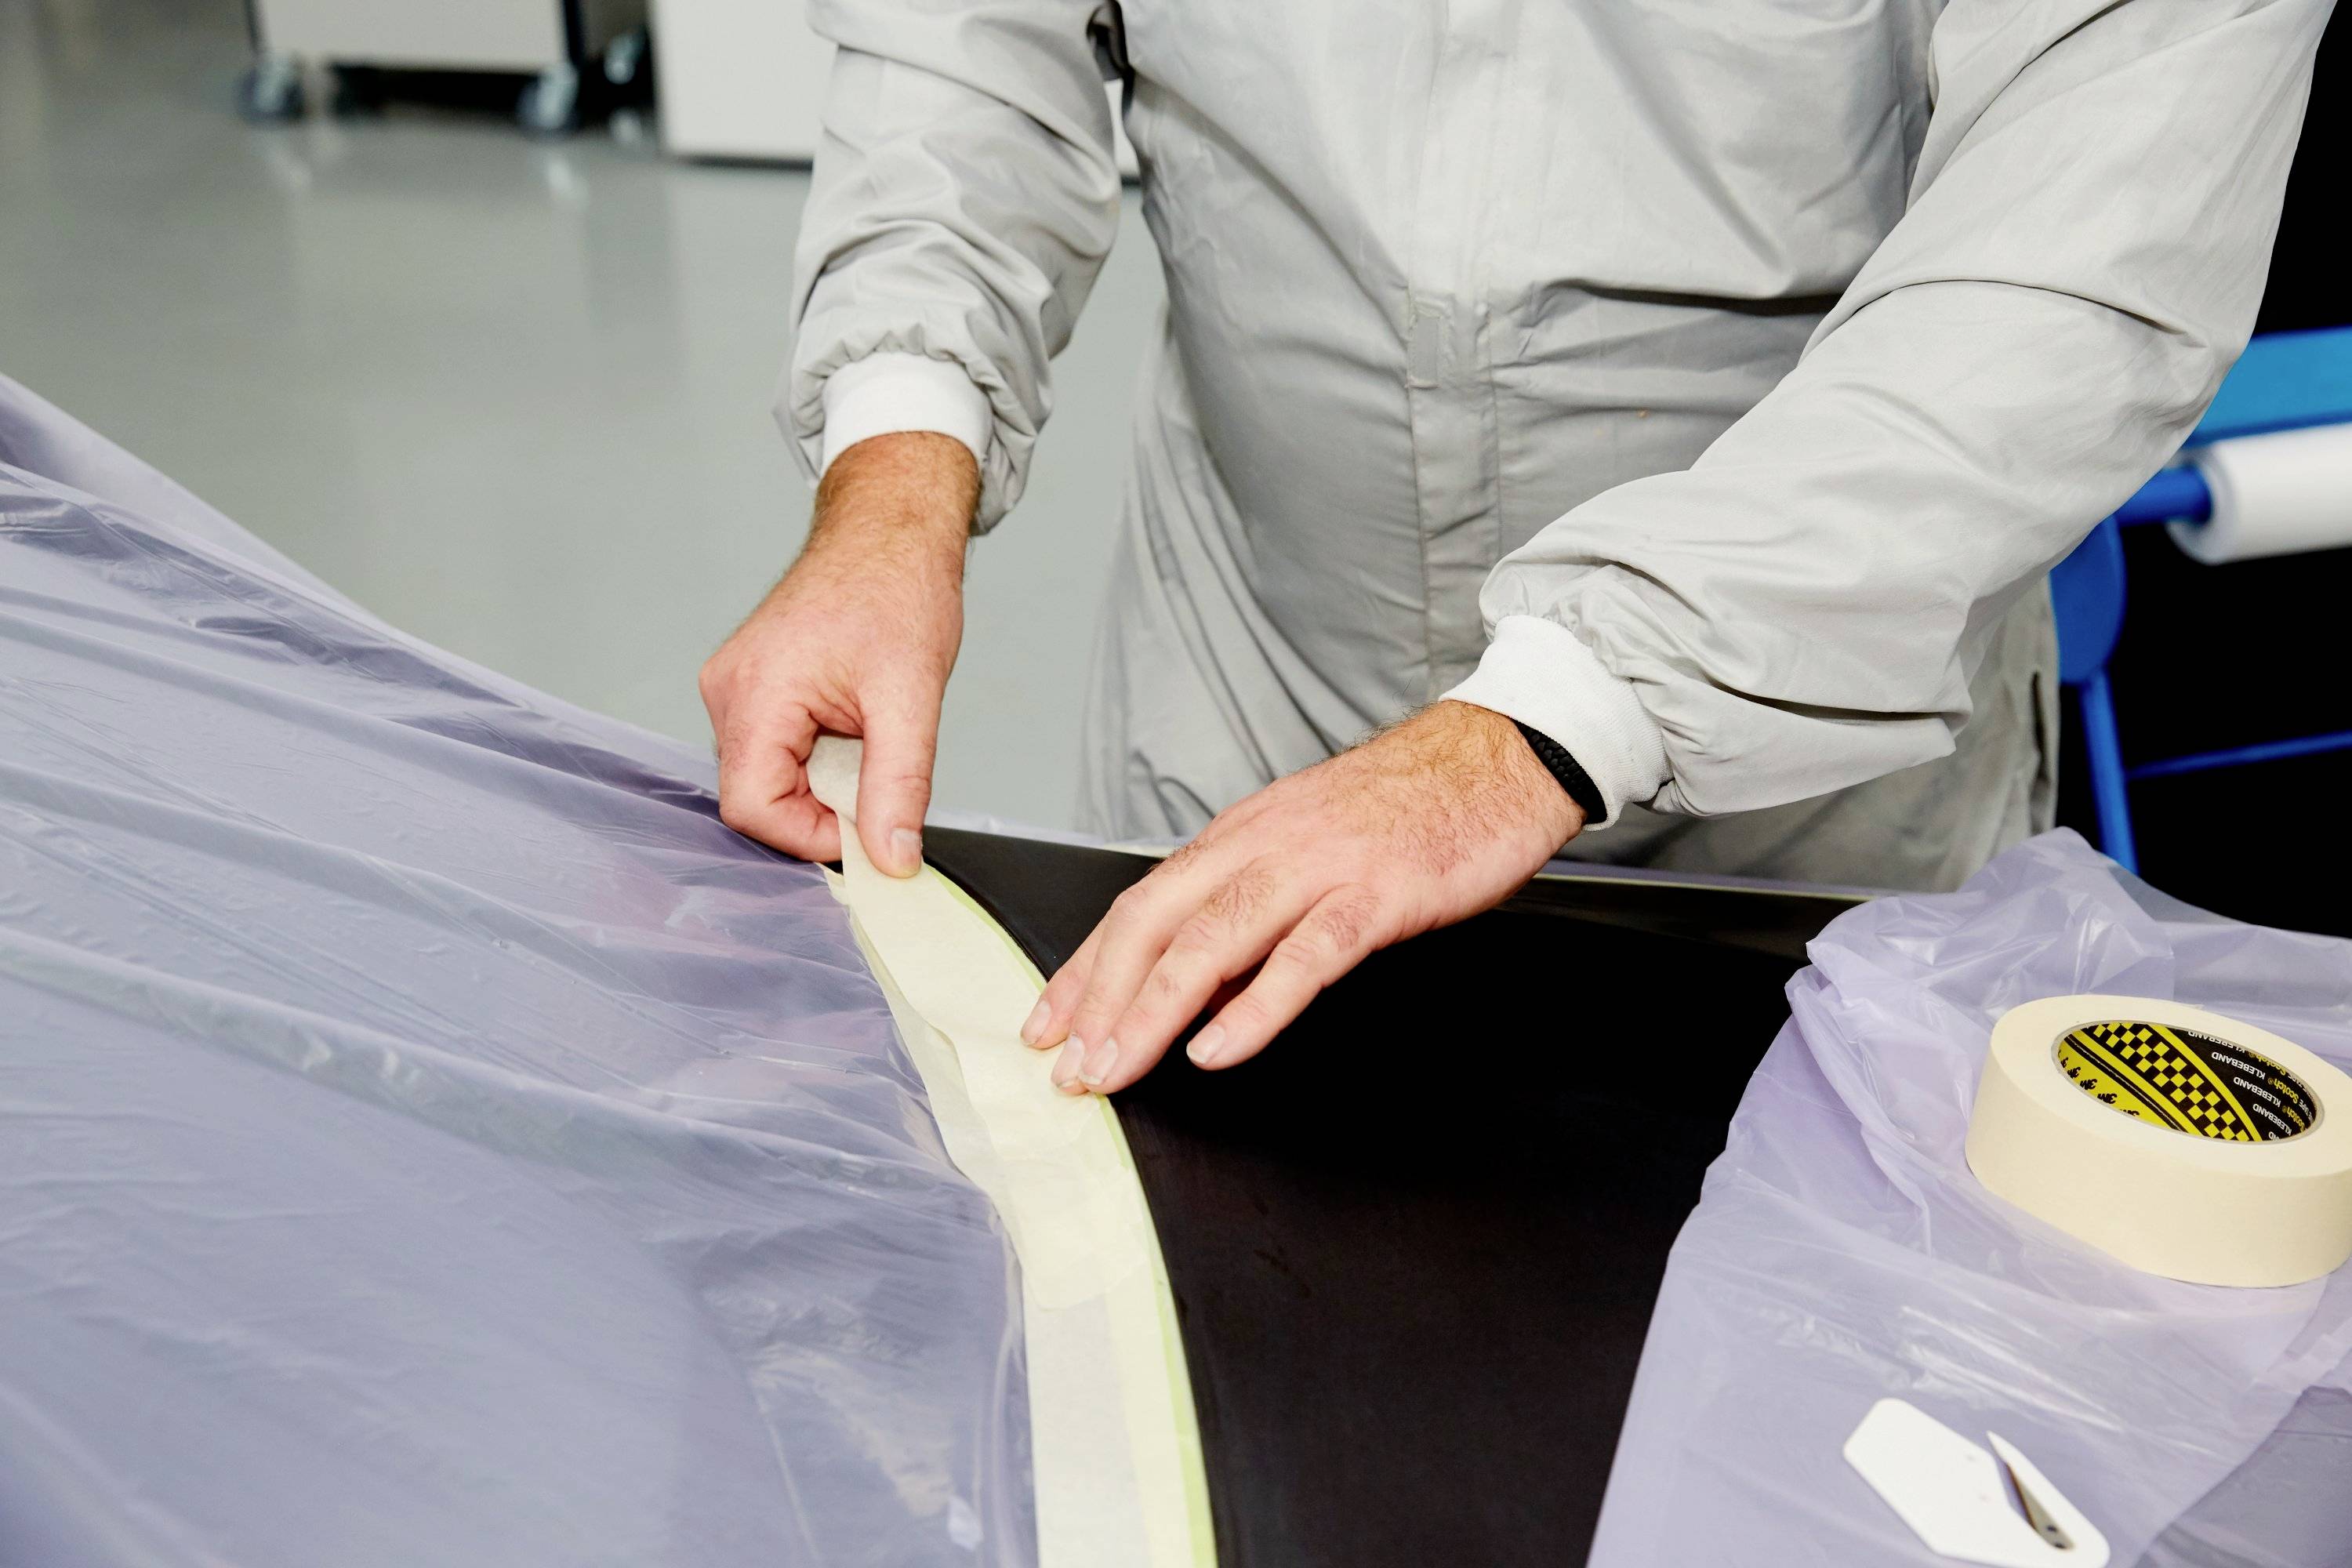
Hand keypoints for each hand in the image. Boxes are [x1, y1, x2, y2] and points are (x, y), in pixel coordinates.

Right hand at [700, 432, 975, 873]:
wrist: (890, 532)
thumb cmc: (896, 589)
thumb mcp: (911, 698)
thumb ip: (898, 786)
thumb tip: (892, 860)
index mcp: (755, 692)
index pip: (750, 808)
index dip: (809, 836)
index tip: (866, 830)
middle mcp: (729, 691)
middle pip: (756, 797)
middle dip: (820, 807)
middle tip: (876, 774)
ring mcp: (735, 687)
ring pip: (767, 776)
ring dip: (822, 780)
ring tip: (866, 733)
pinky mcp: (751, 686)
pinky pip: (774, 749)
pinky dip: (817, 756)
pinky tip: (850, 724)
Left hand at [1019, 700, 1584, 1091]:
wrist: (1500, 756)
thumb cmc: (1410, 808)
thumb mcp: (1308, 849)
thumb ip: (1251, 915)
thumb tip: (1194, 992)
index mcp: (1241, 834)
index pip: (1139, 904)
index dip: (1085, 969)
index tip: (1046, 1024)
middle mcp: (1263, 843)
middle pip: (1154, 921)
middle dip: (1099, 998)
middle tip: (1069, 1068)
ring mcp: (1318, 865)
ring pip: (1211, 939)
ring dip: (1152, 1010)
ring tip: (1116, 1068)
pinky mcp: (1376, 892)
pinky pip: (1304, 954)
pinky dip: (1254, 1006)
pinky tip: (1217, 1049)